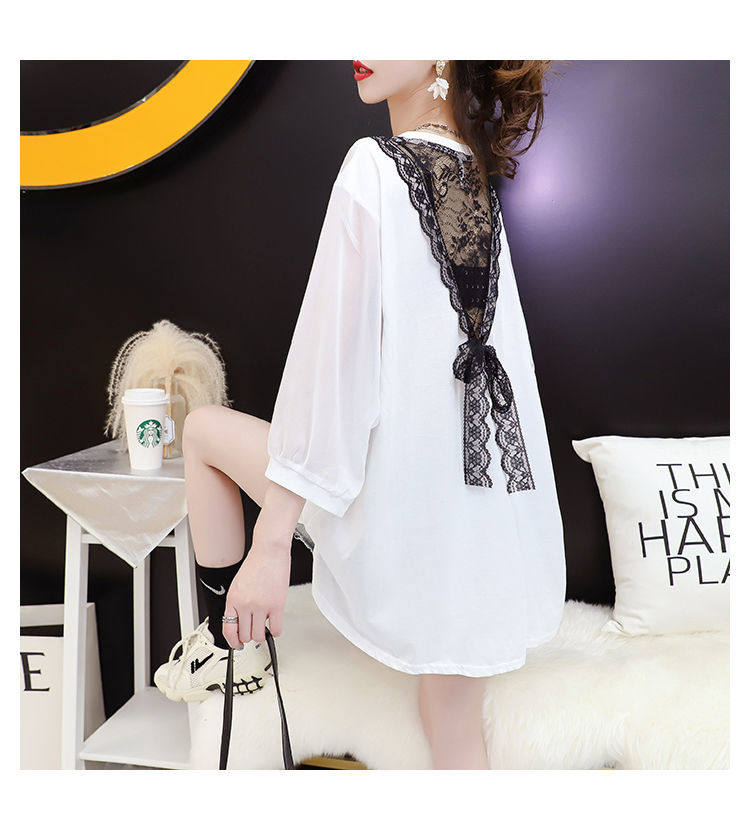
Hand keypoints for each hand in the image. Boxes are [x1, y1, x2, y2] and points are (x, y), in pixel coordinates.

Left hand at [222, 534, 290, 648]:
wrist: (269, 551)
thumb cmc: (256, 563)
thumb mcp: (239, 584)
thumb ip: (238, 603)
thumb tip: (241, 621)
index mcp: (233, 600)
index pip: (228, 629)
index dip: (233, 641)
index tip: (237, 644)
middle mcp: (245, 605)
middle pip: (245, 635)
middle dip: (250, 636)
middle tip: (255, 631)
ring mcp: (261, 606)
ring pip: (259, 635)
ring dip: (262, 634)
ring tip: (265, 626)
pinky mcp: (277, 605)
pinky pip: (276, 629)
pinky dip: (275, 630)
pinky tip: (275, 624)